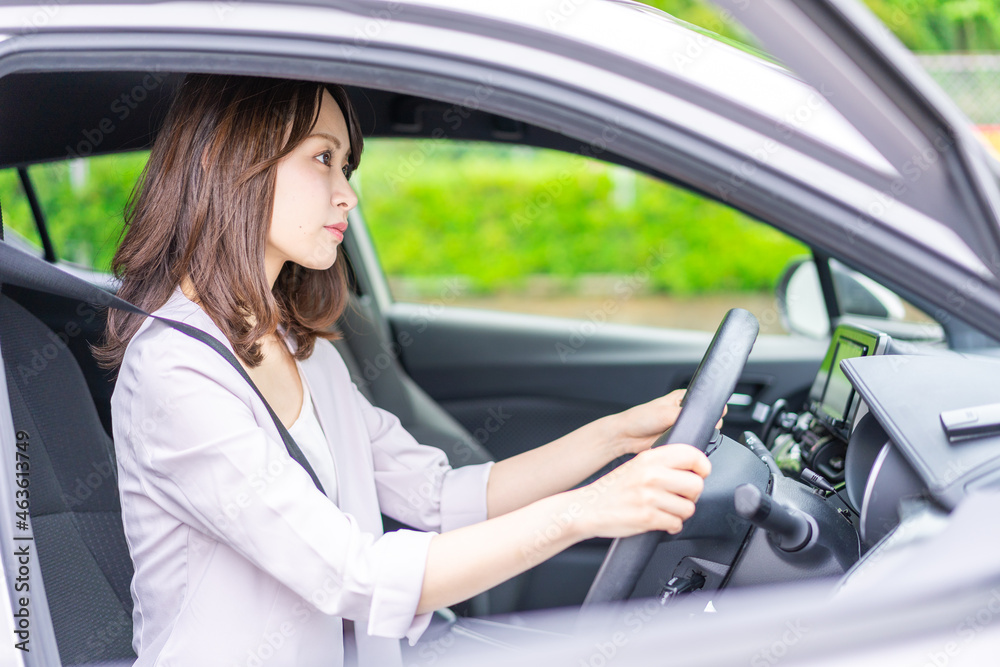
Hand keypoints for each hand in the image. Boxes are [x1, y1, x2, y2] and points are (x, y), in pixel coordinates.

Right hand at [574, 444, 710, 537]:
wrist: (587, 508)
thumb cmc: (612, 490)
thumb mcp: (636, 465)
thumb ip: (661, 464)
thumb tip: (692, 468)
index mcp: (649, 458)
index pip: (691, 455)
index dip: (702, 466)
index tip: (700, 474)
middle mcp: (650, 474)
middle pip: (696, 485)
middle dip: (691, 496)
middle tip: (680, 497)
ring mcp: (649, 496)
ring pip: (688, 508)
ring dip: (680, 513)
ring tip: (666, 510)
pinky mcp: (647, 517)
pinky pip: (676, 524)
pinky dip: (671, 526)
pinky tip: (660, 521)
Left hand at [612, 389, 725, 456]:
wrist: (627, 436)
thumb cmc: (641, 418)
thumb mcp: (665, 412)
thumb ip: (685, 415)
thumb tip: (700, 420)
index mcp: (682, 398)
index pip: (705, 400)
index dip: (711, 408)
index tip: (713, 415)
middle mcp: (683, 411)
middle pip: (705, 418)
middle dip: (704, 424)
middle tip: (694, 426)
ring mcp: (681, 425)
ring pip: (698, 431)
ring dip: (695, 434)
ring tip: (683, 432)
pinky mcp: (678, 438)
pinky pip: (690, 442)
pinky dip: (689, 443)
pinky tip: (682, 442)